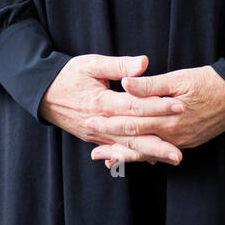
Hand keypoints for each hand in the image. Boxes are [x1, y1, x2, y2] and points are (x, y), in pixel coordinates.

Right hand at [38, 53, 187, 164]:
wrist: (44, 94)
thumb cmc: (69, 75)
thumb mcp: (91, 63)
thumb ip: (118, 65)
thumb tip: (143, 63)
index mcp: (102, 101)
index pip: (134, 105)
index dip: (157, 106)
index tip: (178, 106)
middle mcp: (100, 122)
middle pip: (134, 134)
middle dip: (158, 143)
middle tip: (180, 151)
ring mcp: (97, 135)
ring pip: (127, 147)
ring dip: (150, 154)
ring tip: (172, 159)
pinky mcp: (95, 139)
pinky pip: (117, 150)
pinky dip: (134, 156)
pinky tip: (151, 161)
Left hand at [86, 65, 224, 166]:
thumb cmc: (209, 81)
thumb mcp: (180, 78)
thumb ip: (151, 85)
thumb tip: (125, 83)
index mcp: (169, 117)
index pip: (132, 121)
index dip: (110, 122)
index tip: (90, 120)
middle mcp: (174, 135)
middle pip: (136, 140)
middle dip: (111, 141)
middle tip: (90, 145)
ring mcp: (181, 141)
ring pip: (147, 152)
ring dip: (125, 155)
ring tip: (104, 159)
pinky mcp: (187, 142)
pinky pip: (160, 153)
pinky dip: (144, 156)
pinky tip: (133, 157)